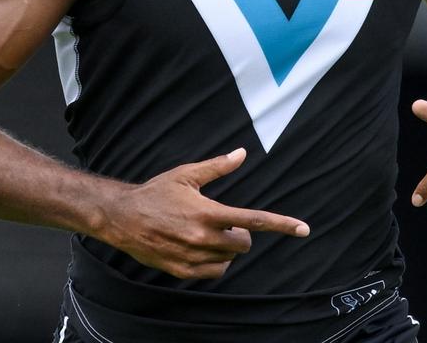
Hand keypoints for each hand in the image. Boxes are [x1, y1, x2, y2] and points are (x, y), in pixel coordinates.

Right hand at [100, 148, 309, 279]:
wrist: (122, 218)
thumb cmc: (156, 193)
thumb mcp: (186, 175)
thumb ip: (217, 167)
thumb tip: (241, 154)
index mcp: (207, 212)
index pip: (253, 220)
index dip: (282, 224)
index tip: (303, 229)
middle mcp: (203, 238)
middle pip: (243, 243)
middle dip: (240, 233)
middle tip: (224, 222)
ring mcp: (193, 257)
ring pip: (230, 259)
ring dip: (226, 247)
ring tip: (206, 232)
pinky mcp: (184, 271)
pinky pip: (215, 272)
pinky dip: (216, 262)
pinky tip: (201, 247)